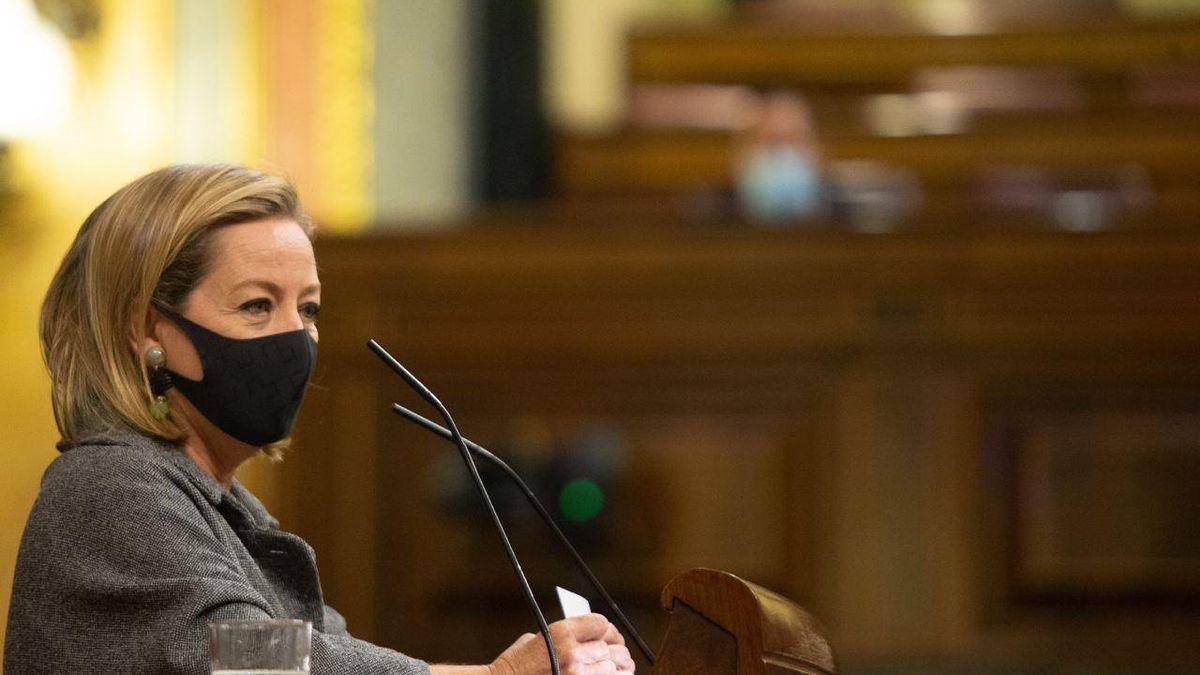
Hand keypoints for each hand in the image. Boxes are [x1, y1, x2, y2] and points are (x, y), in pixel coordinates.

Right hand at [490, 614, 634, 674]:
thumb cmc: (515, 666)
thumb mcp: (534, 640)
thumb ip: (561, 637)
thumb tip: (584, 639)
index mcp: (561, 633)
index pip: (600, 624)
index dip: (608, 630)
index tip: (610, 635)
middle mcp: (572, 653)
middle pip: (611, 648)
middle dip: (618, 650)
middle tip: (620, 653)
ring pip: (612, 669)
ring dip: (620, 669)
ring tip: (623, 667)